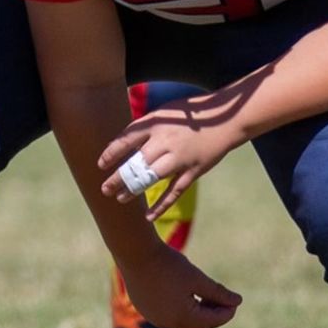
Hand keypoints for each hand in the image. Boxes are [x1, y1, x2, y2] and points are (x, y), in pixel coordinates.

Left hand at [97, 100, 237, 213]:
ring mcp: (180, 158)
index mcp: (157, 124)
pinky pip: (175, 191)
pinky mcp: (194, 171)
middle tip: (104, 189)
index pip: (127, 139)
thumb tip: (123, 141)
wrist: (226, 119)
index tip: (101, 164)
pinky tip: (149, 216)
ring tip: (120, 199)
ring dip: (134, 190)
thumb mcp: (166, 111)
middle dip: (118, 178)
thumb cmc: (192, 113)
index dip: (112, 153)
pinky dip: (162, 206)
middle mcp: (166, 141)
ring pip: (151, 178)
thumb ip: (146, 126)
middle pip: (136, 163)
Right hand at [116, 243, 241, 327]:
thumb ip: (218, 293)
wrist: (135, 253)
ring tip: (206, 297)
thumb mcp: (197, 278)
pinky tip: (186, 296)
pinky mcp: (146, 310)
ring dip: (197, 314)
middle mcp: (167, 324)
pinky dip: (182, 311)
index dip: (227, 312)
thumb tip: (238, 302)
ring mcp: (154, 319)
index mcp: (183, 318)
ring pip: (183, 324)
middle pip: (198, 327)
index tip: (235, 301)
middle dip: (213, 316)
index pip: (212, 321)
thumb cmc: (169, 264)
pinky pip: (169, 317)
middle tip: (223, 301)